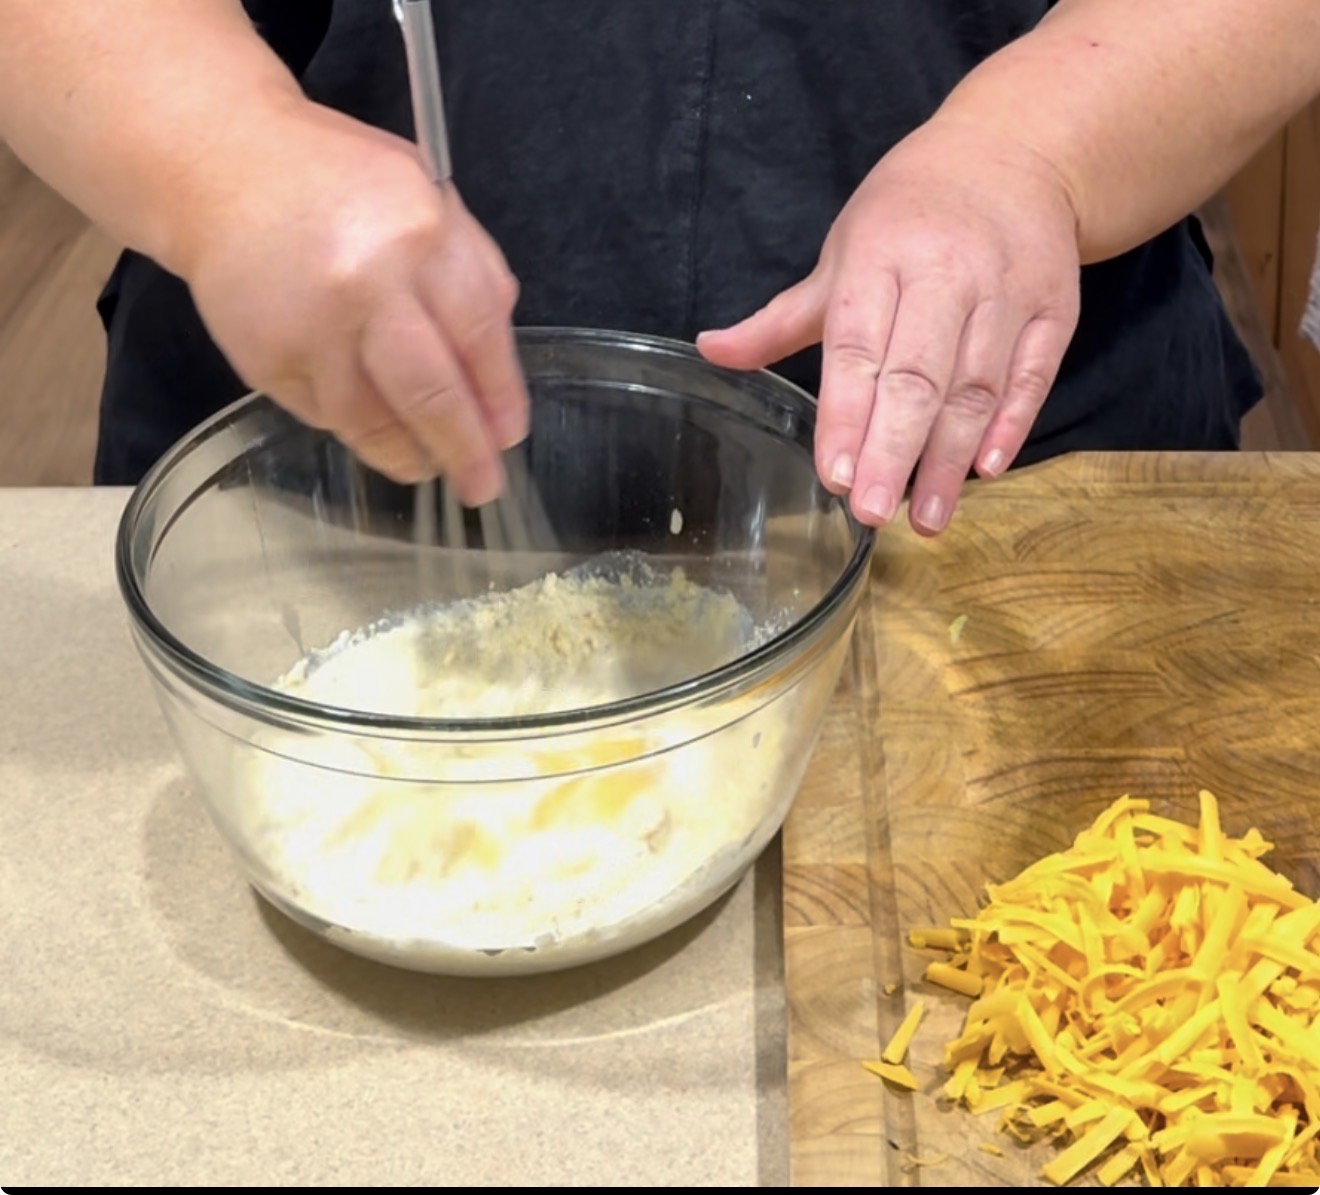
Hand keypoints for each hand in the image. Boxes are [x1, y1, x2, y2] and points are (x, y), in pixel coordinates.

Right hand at [177, 101, 525, 506]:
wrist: (219, 166)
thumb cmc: (337, 180)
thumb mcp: (425, 196)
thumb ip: (471, 271)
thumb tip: (496, 366)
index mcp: (420, 237)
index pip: (478, 336)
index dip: (499, 396)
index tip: (508, 436)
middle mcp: (366, 287)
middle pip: (430, 394)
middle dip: (463, 450)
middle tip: (481, 486)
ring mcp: (310, 330)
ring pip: (372, 421)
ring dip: (406, 453)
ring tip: (425, 465)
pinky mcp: (266, 360)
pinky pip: (324, 415)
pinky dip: (352, 427)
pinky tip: (368, 423)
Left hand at [698, 118, 1081, 534]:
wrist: (1013, 152)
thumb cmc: (908, 214)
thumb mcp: (839, 256)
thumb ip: (781, 319)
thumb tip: (710, 351)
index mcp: (879, 256)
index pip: (857, 349)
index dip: (846, 416)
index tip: (836, 477)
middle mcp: (946, 271)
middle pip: (918, 376)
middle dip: (894, 451)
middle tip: (873, 515)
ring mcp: (1007, 288)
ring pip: (976, 385)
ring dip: (950, 459)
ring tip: (926, 519)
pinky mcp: (1055, 305)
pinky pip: (1033, 374)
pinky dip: (1012, 425)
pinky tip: (986, 471)